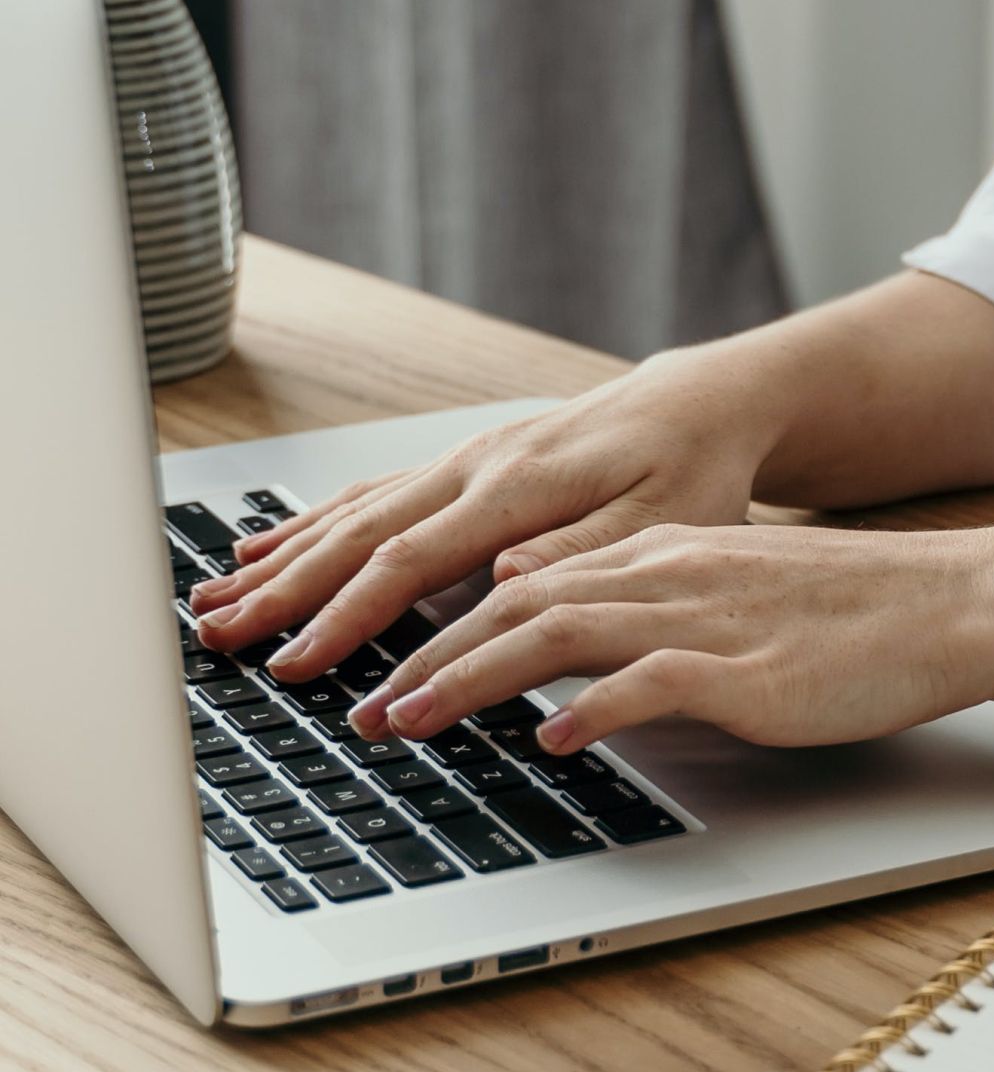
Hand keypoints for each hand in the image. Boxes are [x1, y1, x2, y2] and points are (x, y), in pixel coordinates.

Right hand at [189, 355, 783, 677]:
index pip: (411, 561)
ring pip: (353, 513)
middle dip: (285, 593)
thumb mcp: (665, 521)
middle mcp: (477, 466)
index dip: (349, 618)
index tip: (300, 666)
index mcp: (520, 487)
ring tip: (215, 600)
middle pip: (359, 535)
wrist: (701, 405)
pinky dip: (311, 525)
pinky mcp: (464, 464)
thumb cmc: (691, 470)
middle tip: (220, 641)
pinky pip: (371, 495)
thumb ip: (584, 553)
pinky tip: (265, 549)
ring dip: (280, 560)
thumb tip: (505, 577)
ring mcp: (464, 461)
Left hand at [345, 523, 993, 750]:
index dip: (438, 628)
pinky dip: (590, 708)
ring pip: (555, 634)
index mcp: (660, 556)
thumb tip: (561, 642)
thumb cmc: (850, 615)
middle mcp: (666, 574)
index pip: (522, 583)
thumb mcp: (729, 598)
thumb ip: (646, 611)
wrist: (947, 603)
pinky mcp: (744, 669)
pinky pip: (648, 683)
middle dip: (424, 658)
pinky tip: (551, 741)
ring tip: (413, 725)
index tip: (381, 673)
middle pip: (513, 605)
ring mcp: (702, 617)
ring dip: (470, 682)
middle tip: (364, 712)